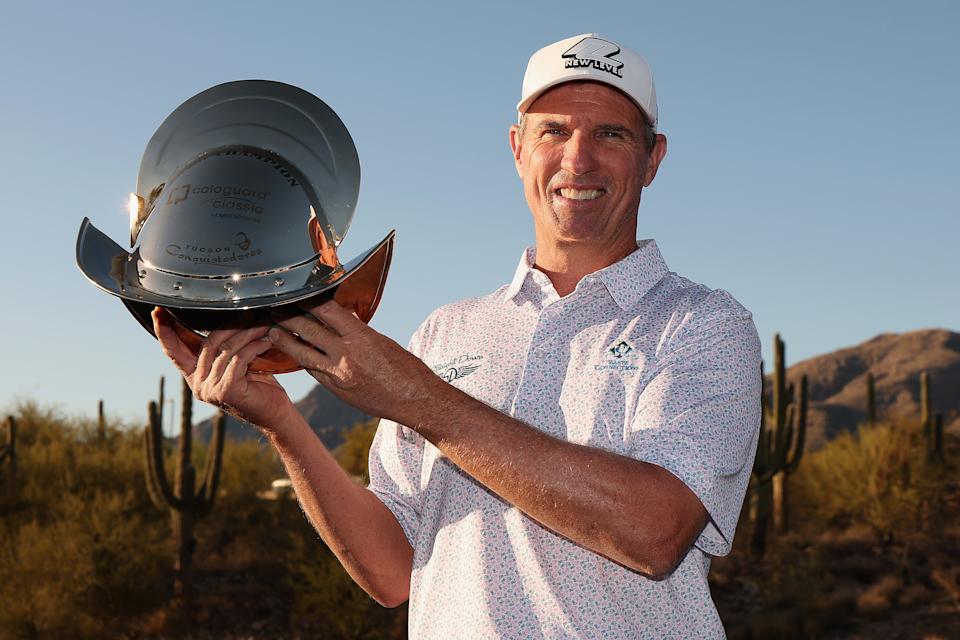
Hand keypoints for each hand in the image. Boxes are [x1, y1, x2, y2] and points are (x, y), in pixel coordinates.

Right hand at [152, 307, 297, 431]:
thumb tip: (222, 316)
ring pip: (226, 349)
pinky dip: (255, 346)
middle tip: (251, 311)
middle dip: (231, 324)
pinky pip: (239, 358)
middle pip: (208, 343)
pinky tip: (267, 340)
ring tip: (263, 324)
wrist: (275, 414)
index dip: (164, 331)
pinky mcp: (226, 390)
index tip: (157, 311)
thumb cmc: (259, 386)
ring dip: (248, 333)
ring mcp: (209, 389)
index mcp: (194, 377)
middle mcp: (197, 384)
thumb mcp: (236, 364)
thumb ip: (222, 349)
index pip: (174, 351)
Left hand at [267, 301, 438, 424]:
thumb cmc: (405, 369)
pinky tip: (293, 353)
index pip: (326, 310)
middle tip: (274, 308)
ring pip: (302, 353)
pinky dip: (302, 360)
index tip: (295, 292)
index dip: (307, 300)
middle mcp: (346, 354)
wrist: (415, 400)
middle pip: (308, 330)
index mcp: (360, 336)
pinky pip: (313, 370)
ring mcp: (338, 374)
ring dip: (285, 340)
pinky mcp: (336, 389)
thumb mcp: (382, 341)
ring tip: (272, 331)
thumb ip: (358, 331)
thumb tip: (342, 317)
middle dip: (288, 317)